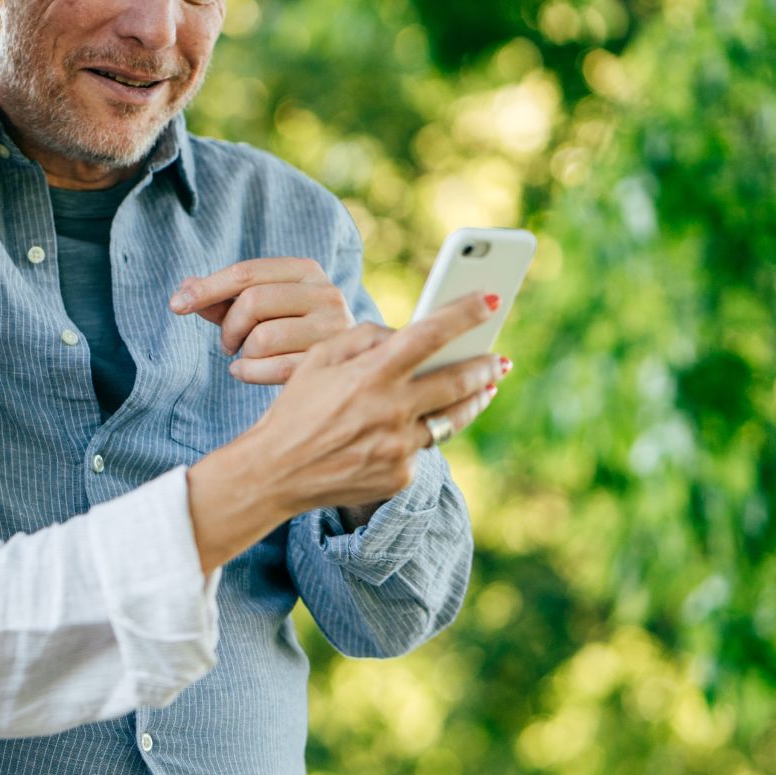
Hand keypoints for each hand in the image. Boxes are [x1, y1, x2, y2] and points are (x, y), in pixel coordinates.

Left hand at [168, 258, 354, 383]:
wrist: (343, 362)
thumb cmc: (291, 328)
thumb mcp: (261, 307)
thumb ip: (224, 297)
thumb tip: (185, 288)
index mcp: (306, 271)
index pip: (246, 272)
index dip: (206, 288)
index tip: (175, 305)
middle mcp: (326, 294)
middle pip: (252, 302)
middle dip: (228, 327)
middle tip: (227, 342)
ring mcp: (332, 329)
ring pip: (262, 338)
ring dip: (242, 352)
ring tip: (247, 355)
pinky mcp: (329, 363)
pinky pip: (273, 369)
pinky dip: (248, 372)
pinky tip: (243, 371)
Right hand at [183, 294, 506, 570]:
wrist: (275, 473)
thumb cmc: (296, 409)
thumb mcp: (318, 359)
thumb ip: (364, 337)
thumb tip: (405, 333)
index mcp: (370, 374)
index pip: (429, 335)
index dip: (463, 314)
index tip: (490, 298)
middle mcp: (391, 410)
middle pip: (458, 381)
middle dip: (485, 365)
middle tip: (499, 359)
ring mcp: (399, 447)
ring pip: (452, 419)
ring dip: (472, 400)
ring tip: (484, 389)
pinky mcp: (400, 476)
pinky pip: (421, 449)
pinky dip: (419, 435)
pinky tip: (414, 429)